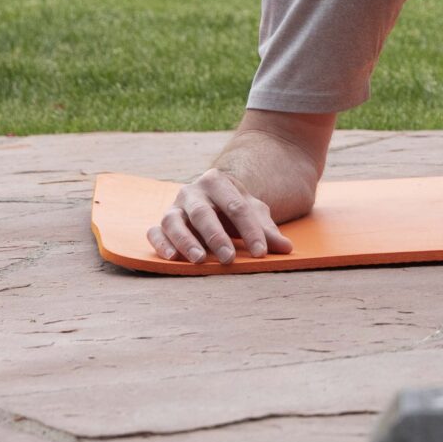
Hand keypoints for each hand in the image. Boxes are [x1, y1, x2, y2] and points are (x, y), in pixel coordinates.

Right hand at [148, 167, 293, 263]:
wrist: (212, 200)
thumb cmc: (234, 210)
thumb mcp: (254, 214)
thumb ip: (268, 231)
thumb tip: (287, 249)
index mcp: (218, 181)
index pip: (236, 207)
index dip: (250, 231)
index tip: (261, 253)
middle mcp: (192, 191)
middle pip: (203, 213)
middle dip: (216, 237)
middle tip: (229, 258)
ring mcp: (174, 207)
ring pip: (174, 222)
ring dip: (186, 241)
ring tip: (200, 260)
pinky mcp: (161, 223)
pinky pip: (155, 232)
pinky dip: (160, 244)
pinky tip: (172, 257)